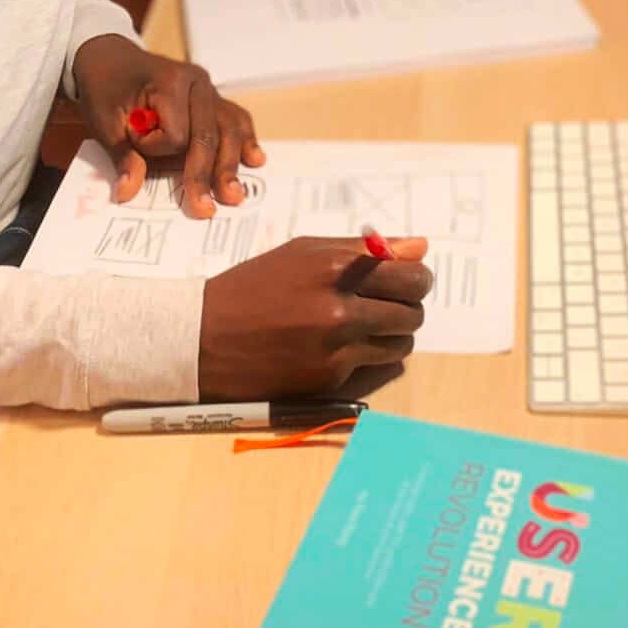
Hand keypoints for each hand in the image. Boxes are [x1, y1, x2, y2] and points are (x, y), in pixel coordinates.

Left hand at [73, 34, 263, 217]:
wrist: (110, 58)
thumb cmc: (105, 88)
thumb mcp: (103, 120)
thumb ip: (122, 155)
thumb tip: (128, 192)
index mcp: (170, 82)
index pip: (175, 134)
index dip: (154, 148)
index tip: (131, 138)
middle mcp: (197, 83)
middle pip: (210, 135)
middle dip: (207, 174)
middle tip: (205, 208)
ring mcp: (208, 89)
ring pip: (228, 130)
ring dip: (230, 164)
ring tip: (234, 194)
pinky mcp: (212, 98)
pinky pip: (234, 118)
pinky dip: (245, 139)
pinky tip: (255, 158)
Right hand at [198, 236, 433, 398]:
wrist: (206, 337)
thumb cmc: (256, 285)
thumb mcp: (305, 252)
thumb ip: (366, 250)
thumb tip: (421, 247)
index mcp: (335, 268)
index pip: (411, 275)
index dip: (416, 279)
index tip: (406, 282)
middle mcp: (340, 308)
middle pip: (413, 312)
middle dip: (406, 307)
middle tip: (384, 305)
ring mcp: (336, 349)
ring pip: (402, 343)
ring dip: (391, 335)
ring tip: (361, 327)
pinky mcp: (330, 381)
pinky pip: (374, 366)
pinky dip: (366, 357)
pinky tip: (338, 348)